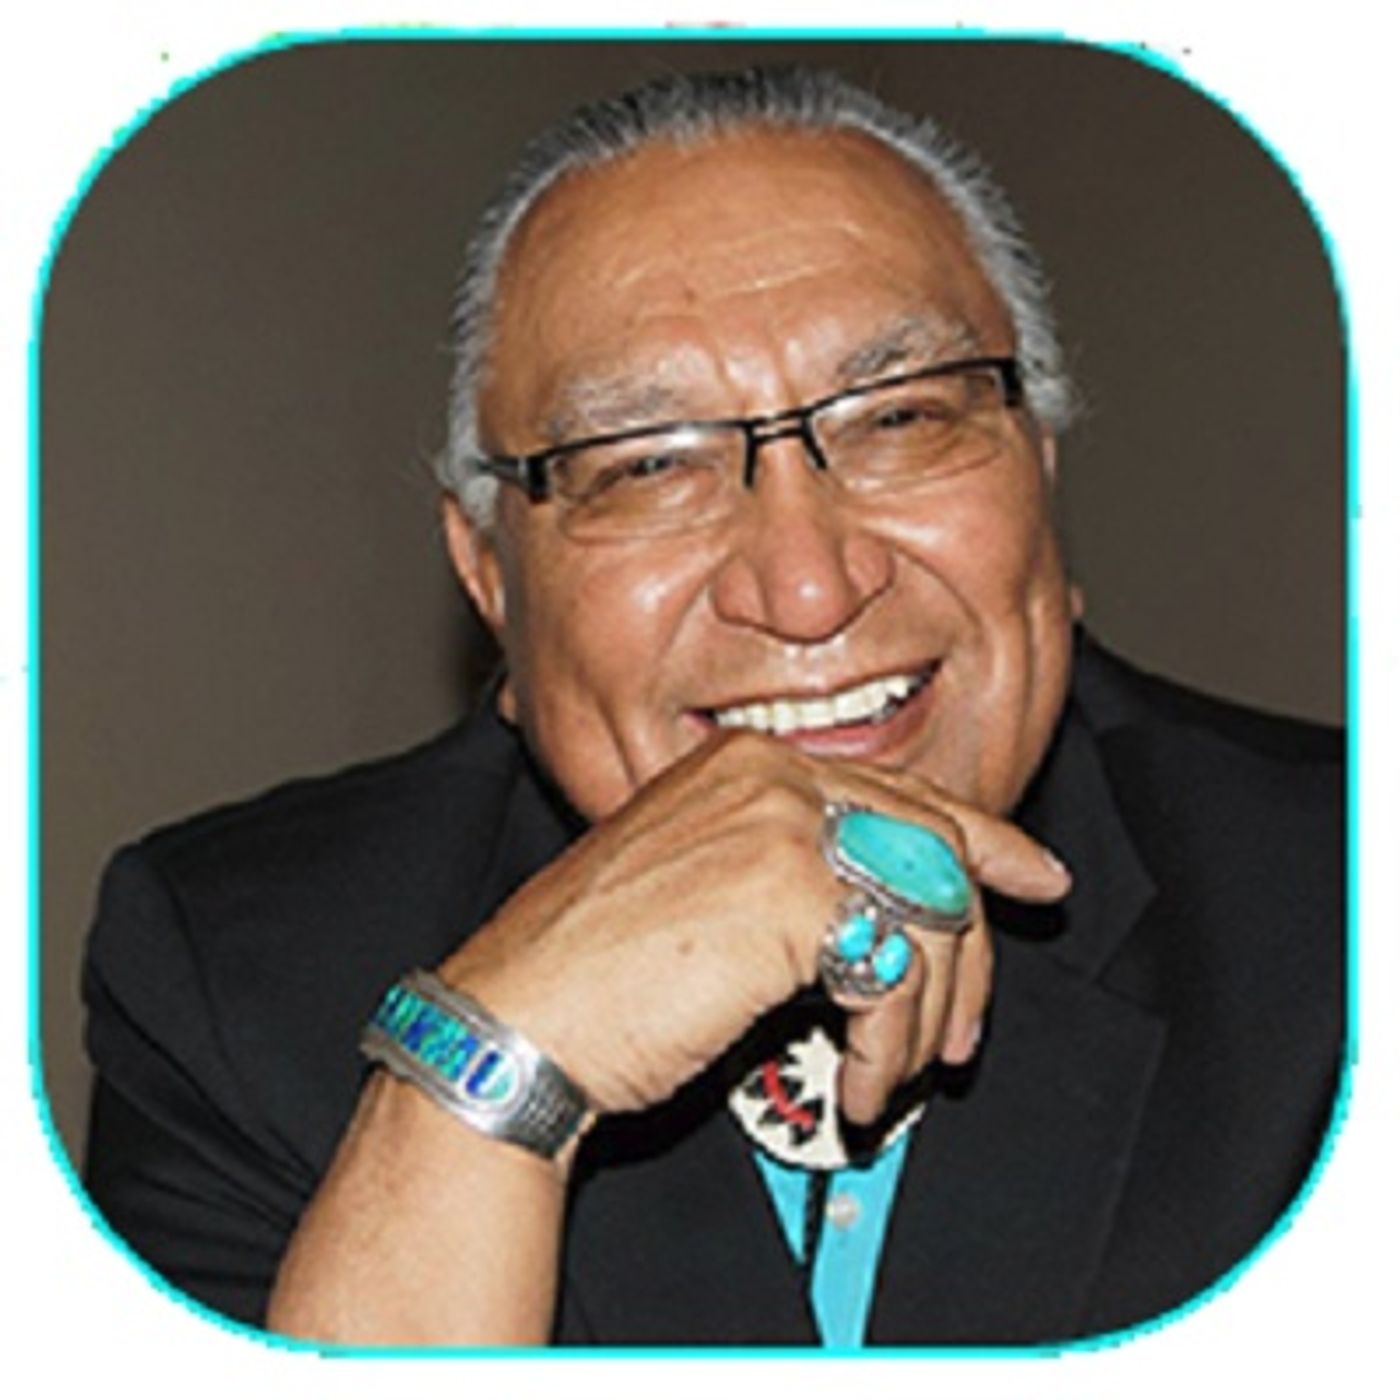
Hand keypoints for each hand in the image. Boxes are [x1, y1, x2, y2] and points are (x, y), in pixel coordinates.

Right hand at [437, 729, 1069, 1125]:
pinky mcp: (795, 892)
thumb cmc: (591, 972)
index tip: (1031, 876)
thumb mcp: (697, 891)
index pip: (898, 794)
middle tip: (965, 1032)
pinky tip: (860, 1085)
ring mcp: (785, 825)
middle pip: (933, 848)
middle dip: (969, 952)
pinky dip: (893, 1045)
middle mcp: (773, 776)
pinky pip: (897, 973)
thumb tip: (875, 916)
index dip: (981, 839)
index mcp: (747, 764)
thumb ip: (786, 877)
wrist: (519, 1015)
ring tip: (886, 1077)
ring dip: (923, 1020)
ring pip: (928, 913)